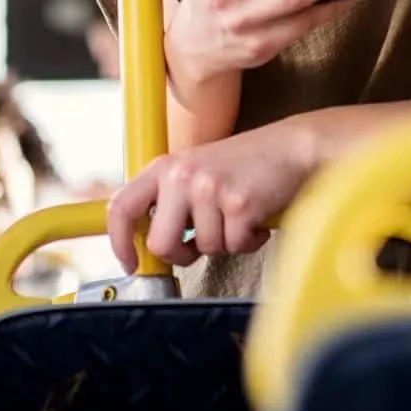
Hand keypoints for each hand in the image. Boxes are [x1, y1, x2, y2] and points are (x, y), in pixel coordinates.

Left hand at [106, 117, 317, 271]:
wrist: (290, 147)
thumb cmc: (246, 162)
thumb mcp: (196, 171)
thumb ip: (170, 200)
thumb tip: (151, 241)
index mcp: (166, 167)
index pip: (122, 206)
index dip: (120, 242)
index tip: (131, 262)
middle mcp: (182, 175)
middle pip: (161, 243)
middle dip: (182, 255)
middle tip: (200, 245)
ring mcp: (209, 188)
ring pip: (205, 248)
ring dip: (225, 242)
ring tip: (238, 216)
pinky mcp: (237, 203)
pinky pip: (235, 246)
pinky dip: (249, 241)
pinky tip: (256, 219)